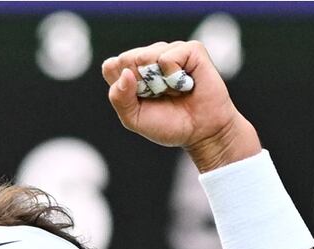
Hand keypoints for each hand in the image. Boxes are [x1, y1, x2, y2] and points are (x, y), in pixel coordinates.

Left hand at [101, 40, 260, 171]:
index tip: (139, 100)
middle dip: (140, 84)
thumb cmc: (168, 124)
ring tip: (173, 91)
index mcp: (133, 72)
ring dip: (157, 81)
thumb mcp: (134, 118)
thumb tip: (125, 73)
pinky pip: (168, 56)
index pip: (111, 66)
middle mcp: (150, 58)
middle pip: (127, 59)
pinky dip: (173, 75)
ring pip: (146, 55)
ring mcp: (171, 51)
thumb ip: (119, 98)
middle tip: (159, 97)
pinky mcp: (191, 50)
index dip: (121, 84)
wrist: (202, 132)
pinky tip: (185, 84)